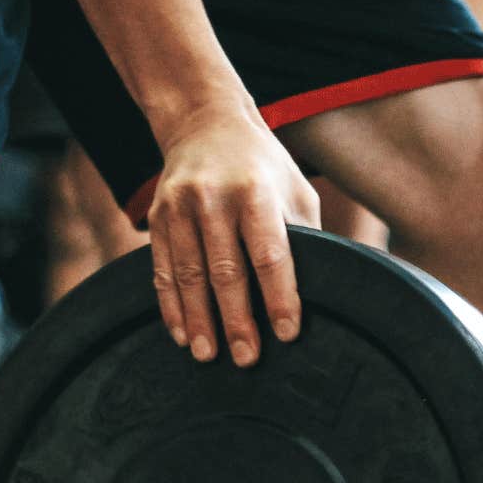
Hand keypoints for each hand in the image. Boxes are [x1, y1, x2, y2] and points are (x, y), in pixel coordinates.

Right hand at [147, 105, 320, 366]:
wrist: (205, 123)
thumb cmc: (264, 167)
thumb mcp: (295, 189)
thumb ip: (303, 235)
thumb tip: (324, 288)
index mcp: (256, 191)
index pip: (270, 253)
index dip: (279, 296)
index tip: (287, 333)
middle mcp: (213, 197)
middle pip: (225, 270)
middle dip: (236, 320)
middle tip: (246, 359)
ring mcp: (180, 206)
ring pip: (189, 274)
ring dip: (198, 320)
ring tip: (208, 355)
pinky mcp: (157, 216)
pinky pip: (162, 269)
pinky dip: (171, 305)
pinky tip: (181, 333)